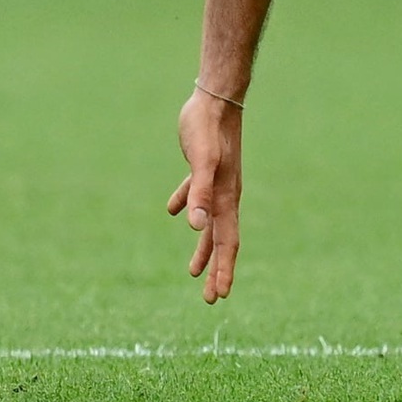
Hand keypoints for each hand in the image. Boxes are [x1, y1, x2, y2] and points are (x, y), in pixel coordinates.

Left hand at [166, 86, 244, 301]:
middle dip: (216, 270)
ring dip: (202, 249)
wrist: (213, 103)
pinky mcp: (202, 170)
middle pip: (220, 242)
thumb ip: (199, 193)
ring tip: (193, 271)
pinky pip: (195, 196)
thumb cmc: (207, 132)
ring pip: (209, 225)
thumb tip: (195, 227)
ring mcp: (215, 184)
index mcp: (226, 200)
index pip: (227, 244)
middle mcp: (224, 197)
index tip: (220, 296)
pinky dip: (186, 206)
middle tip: (211, 298)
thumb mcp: (202, 163)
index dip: (224, 270)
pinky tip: (174, 212)